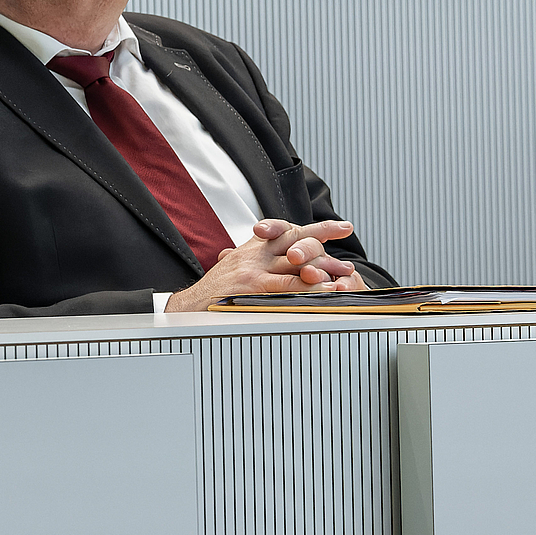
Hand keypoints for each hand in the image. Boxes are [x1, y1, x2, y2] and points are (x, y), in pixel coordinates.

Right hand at [164, 219, 361, 310]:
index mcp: (253, 248)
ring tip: (342, 275)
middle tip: (346, 259)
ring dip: (323, 268)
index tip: (342, 228)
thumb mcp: (236, 270)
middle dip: (325, 246)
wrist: (189, 307)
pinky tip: (324, 290)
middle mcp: (255, 253)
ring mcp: (254, 268)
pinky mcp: (251, 286)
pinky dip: (308, 286)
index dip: (318, 228)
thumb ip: (258, 264)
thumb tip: (281, 266)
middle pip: (298, 240)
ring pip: (296, 262)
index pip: (289, 230)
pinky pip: (286, 284)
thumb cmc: (214, 293)